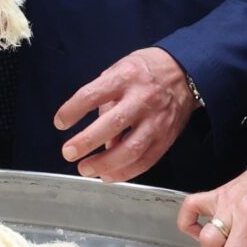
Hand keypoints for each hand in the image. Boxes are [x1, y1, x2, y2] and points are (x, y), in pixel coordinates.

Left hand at [55, 47, 195, 182]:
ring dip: (105, 164)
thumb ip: (104, 98)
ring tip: (85, 169)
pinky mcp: (166, 138)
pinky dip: (125, 173)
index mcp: (125, 77)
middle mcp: (142, 99)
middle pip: (112, 123)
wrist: (186, 73)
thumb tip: (93, 134)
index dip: (72, 110)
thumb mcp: (119, 70)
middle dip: (87, 141)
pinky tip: (108, 176)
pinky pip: (145, 161)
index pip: (92, 94)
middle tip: (68, 153)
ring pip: (131, 149)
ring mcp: (156, 121)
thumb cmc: (145, 70)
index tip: (60, 122)